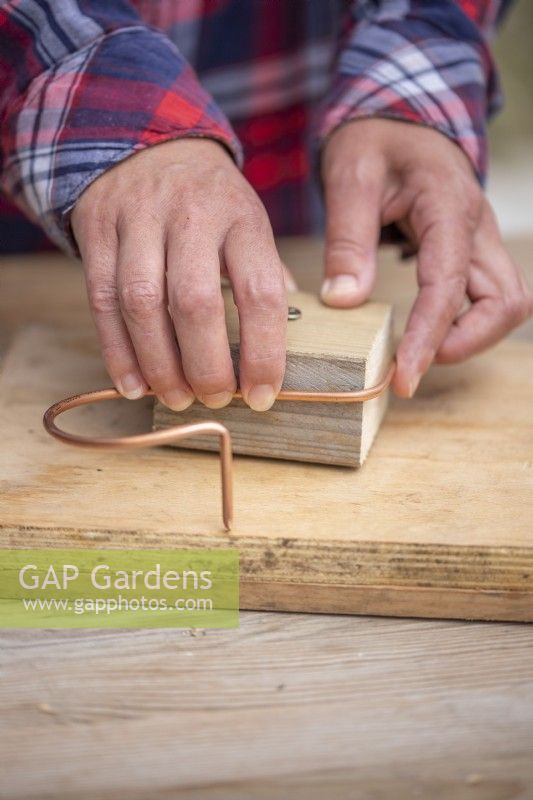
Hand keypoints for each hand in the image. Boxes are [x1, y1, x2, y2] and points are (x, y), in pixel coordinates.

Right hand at [71, 139, 287, 411]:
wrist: (145, 142)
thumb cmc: (209, 200)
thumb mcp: (250, 221)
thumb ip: (263, 276)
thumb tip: (277, 342)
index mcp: (241, 217)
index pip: (259, 292)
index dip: (262, 351)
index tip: (262, 395)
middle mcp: (190, 216)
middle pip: (195, 303)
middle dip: (205, 365)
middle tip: (215, 400)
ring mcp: (138, 221)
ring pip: (141, 305)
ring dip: (159, 365)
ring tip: (176, 399)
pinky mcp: (98, 231)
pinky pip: (101, 300)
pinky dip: (117, 351)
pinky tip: (134, 385)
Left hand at [321, 119, 532, 396]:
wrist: (399, 118)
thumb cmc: (374, 141)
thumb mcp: (350, 177)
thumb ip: (348, 238)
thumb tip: (345, 301)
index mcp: (448, 206)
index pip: (449, 284)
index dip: (429, 337)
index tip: (403, 377)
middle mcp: (478, 227)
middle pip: (506, 302)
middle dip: (465, 343)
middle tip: (411, 366)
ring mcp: (481, 240)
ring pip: (506, 303)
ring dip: (470, 336)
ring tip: (418, 352)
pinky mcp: (474, 252)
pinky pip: (488, 297)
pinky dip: (465, 323)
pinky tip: (426, 332)